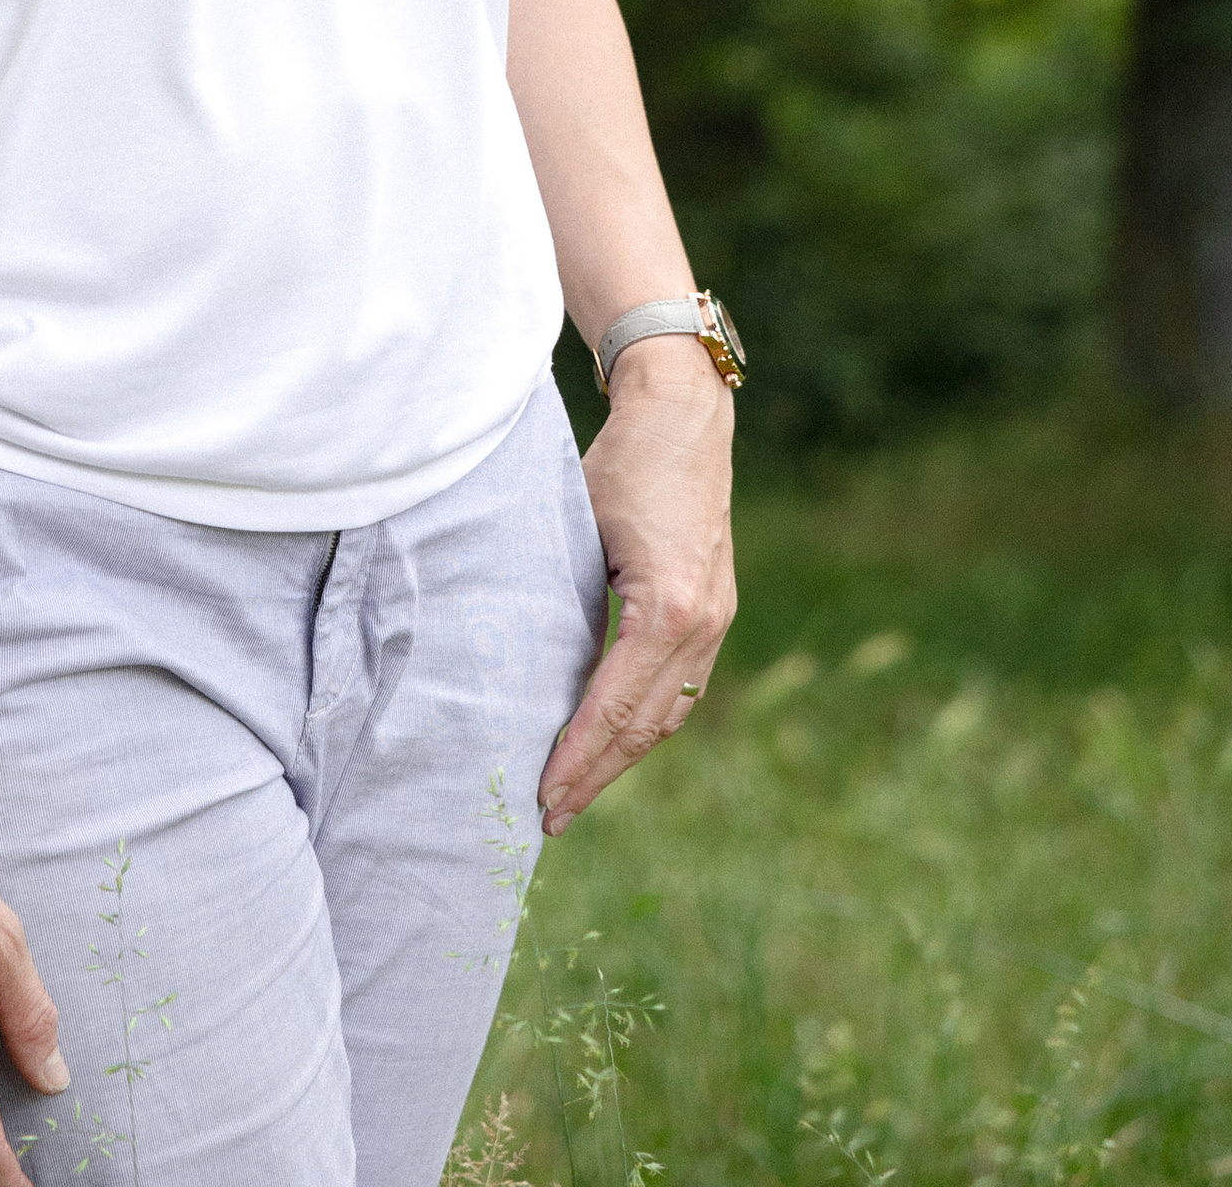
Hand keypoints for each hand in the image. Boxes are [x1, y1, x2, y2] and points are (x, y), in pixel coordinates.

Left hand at [538, 338, 735, 831]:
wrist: (684, 415)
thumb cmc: (621, 462)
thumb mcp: (578, 526)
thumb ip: (558, 597)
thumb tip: (514, 668)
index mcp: (669, 606)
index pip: (615, 705)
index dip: (577, 757)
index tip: (543, 797)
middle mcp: (703, 623)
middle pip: (646, 725)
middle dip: (596, 774)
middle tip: (549, 816)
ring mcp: (718, 619)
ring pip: (669, 714)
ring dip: (623, 757)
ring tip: (576, 791)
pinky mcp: (716, 611)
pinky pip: (680, 687)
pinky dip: (646, 721)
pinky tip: (613, 741)